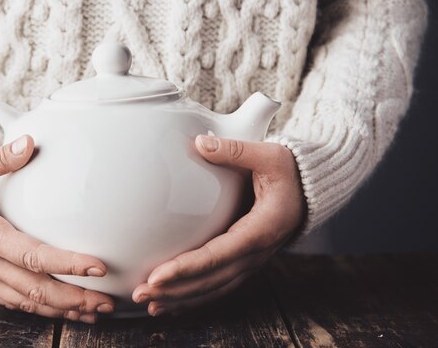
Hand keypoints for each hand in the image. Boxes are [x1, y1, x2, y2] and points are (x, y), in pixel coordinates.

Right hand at [0, 135, 114, 322]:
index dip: (66, 263)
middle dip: (74, 298)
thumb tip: (28, 142)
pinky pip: (15, 304)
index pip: (33, 255)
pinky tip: (63, 311)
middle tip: (107, 301)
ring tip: (95, 312)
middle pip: (36, 289)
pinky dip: (41, 312)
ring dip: (63, 310)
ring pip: (28, 303)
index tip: (97, 266)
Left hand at [132, 135, 305, 315]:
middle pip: (211, 280)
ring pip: (213, 289)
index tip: (156, 276)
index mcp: (260, 230)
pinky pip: (218, 287)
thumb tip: (201, 144)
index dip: (186, 268)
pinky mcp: (244, 263)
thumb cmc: (289, 172)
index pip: (218, 255)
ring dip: (180, 299)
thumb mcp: (270, 155)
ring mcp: (251, 262)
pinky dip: (193, 299)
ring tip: (148, 304)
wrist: (310, 191)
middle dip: (174, 290)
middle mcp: (256, 254)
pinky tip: (169, 305)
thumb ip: (236, 150)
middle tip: (139, 294)